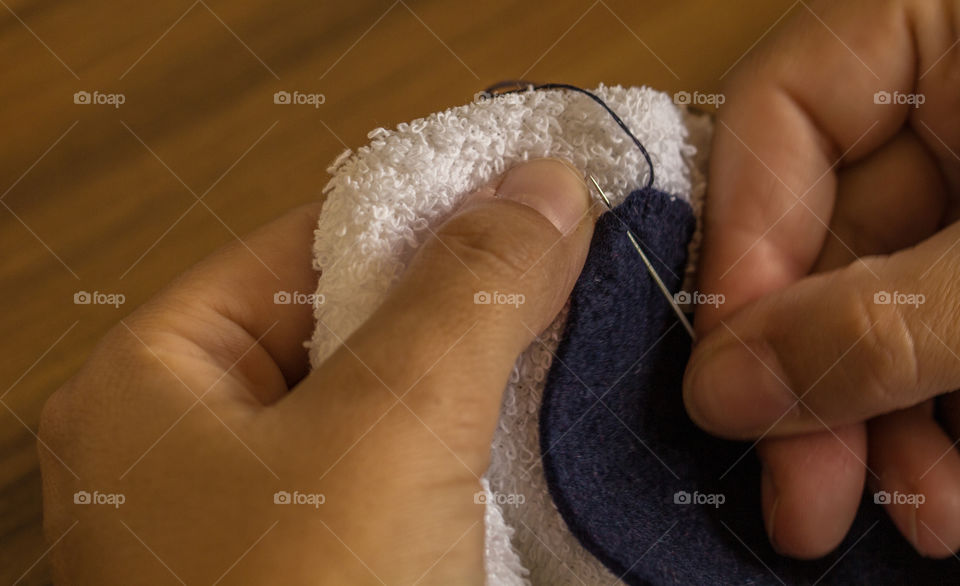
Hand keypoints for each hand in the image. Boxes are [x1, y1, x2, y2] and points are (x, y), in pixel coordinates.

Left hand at [39, 159, 593, 583]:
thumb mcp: (387, 434)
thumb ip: (464, 296)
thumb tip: (542, 186)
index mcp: (157, 379)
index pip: (303, 245)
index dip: (419, 212)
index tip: (528, 190)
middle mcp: (199, 435)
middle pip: (351, 317)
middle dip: (462, 296)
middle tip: (571, 258)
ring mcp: (266, 505)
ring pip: (392, 395)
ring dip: (481, 371)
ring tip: (573, 325)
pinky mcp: (331, 558)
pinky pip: (410, 467)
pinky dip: (476, 441)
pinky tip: (543, 418)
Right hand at [683, 0, 959, 558]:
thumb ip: (876, 320)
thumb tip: (722, 391)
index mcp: (931, 26)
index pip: (778, 115)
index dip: (744, 249)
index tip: (740, 372)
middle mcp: (941, 97)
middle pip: (822, 238)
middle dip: (819, 380)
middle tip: (802, 496)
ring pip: (878, 303)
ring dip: (881, 421)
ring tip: (908, 513)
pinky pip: (934, 329)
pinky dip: (934, 412)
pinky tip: (943, 489)